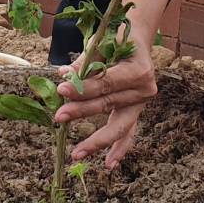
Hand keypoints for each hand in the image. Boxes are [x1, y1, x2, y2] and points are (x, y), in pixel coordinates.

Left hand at [54, 42, 157, 169]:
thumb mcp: (101, 43)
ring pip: (118, 126)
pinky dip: (119, 148)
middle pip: (108, 105)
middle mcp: (144, 89)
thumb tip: (63, 78)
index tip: (60, 91)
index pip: (106, 83)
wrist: (137, 39)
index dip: (83, 88)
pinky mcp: (136, 111)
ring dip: (97, 140)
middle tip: (59, 117)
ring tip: (77, 153)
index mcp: (138, 70)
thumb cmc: (116, 38)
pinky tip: (108, 164)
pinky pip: (128, 132)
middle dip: (81, 112)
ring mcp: (141, 103)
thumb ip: (84, 63)